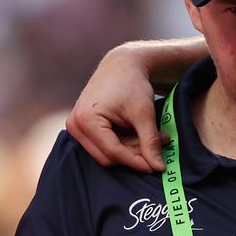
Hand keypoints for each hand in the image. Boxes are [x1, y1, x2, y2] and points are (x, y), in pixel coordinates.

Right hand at [65, 46, 165, 172]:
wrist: (122, 66)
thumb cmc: (132, 85)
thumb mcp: (144, 113)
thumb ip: (150, 141)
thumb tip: (158, 169)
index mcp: (85, 119)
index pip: (112, 152)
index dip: (137, 161)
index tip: (158, 167)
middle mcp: (75, 125)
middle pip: (108, 156)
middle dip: (135, 154)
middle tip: (161, 143)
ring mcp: (76, 128)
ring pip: (107, 154)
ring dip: (132, 150)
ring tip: (156, 136)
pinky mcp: (83, 128)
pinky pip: (105, 146)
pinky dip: (125, 144)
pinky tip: (142, 134)